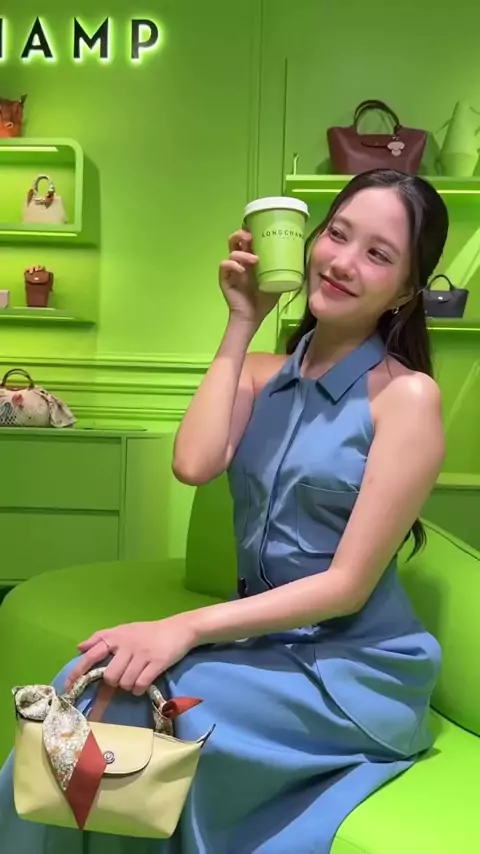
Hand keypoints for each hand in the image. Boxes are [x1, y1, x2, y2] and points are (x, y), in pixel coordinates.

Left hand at [65, 613, 197, 695]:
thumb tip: (79, 647)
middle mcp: (127, 644)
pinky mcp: (157, 663)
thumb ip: (102, 638)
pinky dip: (139, 689)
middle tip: (123, 678)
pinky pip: (140, 685)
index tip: (69, 685)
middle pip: (110, 675)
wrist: (179, 629)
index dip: (79, 670)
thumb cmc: (149, 632)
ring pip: (125, 682)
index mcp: (117, 636)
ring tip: (136, 679)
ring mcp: (142, 654)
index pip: (93, 653)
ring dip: (129, 686)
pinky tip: (144, 683)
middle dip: (114, 682)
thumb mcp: (125, 630)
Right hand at [219, 229, 278, 325]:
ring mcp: (232, 270)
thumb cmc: (264, 300)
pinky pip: (224, 265)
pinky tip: (241, 270)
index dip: (250, 231)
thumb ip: (284, 270)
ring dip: (243, 253)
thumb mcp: (278, 282)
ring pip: (231, 251)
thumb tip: (300, 257)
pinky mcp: (225, 278)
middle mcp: (240, 262)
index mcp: (251, 260)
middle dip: (241, 234)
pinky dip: (232, 264)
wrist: (253, 316)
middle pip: (234, 240)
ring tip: (254, 260)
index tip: (258, 228)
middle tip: (250, 238)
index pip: (247, 240)